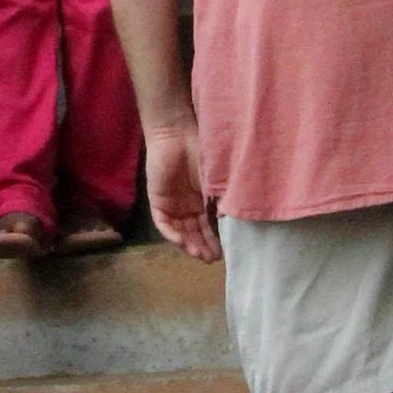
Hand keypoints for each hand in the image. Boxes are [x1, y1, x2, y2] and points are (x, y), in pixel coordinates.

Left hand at [142, 115, 218, 261]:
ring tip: (201, 255)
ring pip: (181, 231)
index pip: (209, 225)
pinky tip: (183, 242)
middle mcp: (188, 204)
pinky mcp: (158, 201)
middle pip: (195, 231)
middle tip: (213, 259)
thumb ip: (223, 198)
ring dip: (190, 244)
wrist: (176, 133)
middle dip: (204, 246)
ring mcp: (173, 204)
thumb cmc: (201, 150)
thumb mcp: (217, 178)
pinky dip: (172, 234)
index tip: (226, 252)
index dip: (216, 238)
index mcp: (203, 198)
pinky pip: (164, 224)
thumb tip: (235, 221)